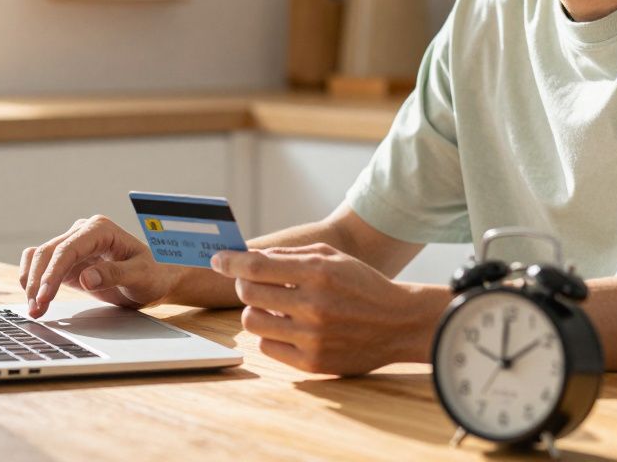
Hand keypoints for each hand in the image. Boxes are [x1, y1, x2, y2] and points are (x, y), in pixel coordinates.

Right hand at [19, 215, 180, 318]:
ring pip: (40, 257)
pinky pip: (41, 262)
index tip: (45, 296)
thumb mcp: (140, 276)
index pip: (68, 249)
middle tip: (36, 310)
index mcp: (101, 229)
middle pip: (49, 252)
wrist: (154, 279)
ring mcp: (73, 244)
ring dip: (32, 282)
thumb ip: (115, 275)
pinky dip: (32, 278)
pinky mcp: (67, 259)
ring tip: (35, 309)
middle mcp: (83, 231)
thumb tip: (86, 278)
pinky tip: (34, 297)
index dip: (53, 273)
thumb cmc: (152, 274)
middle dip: (38, 282)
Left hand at [210, 243, 425, 375]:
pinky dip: (271, 334)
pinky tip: (288, 327)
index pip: (256, 266)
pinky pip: (267, 346)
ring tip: (274, 307)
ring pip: (252, 321)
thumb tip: (245, 256)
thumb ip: (288, 254)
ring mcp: (312, 337)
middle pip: (247, 294)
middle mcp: (313, 305)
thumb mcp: (330, 257)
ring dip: (256, 311)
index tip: (218, 260)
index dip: (230, 262)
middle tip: (253, 284)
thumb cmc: (360, 283)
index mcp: (318, 272)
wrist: (398, 323)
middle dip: (243, 285)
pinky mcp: (313, 363)